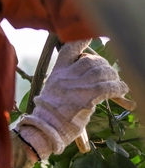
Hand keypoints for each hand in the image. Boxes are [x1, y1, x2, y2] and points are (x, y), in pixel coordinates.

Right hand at [16, 39, 129, 159]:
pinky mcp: (87, 98)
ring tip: (116, 84)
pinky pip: (108, 87)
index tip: (91, 37)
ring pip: (102, 71)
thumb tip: (86, 76)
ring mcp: (76, 86)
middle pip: (91, 60)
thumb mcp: (51, 92)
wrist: (45, 130)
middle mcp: (66, 77)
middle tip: (109, 76)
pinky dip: (119, 88)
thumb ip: (66, 81)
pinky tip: (121, 91)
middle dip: (104, 66)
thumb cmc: (50, 116)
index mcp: (57, 74)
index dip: (82, 41)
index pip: (69, 50)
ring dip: (112, 76)